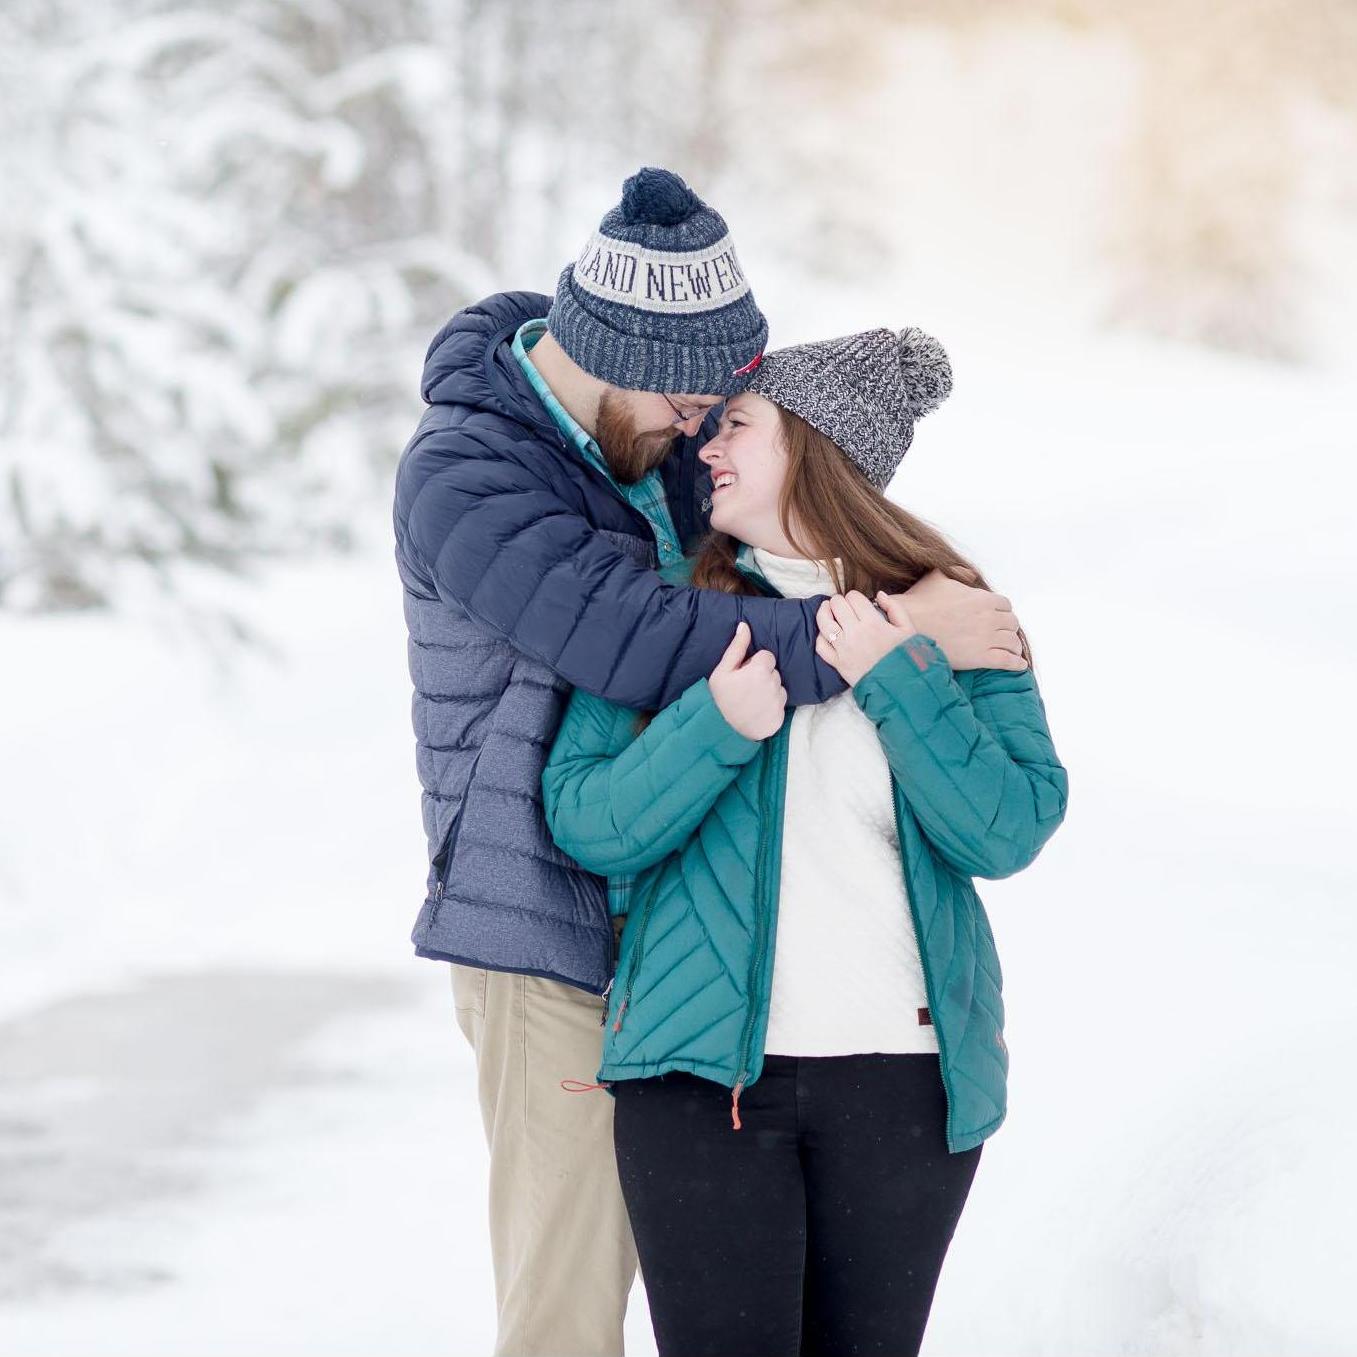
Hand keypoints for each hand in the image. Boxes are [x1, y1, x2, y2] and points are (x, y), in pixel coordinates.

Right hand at [708, 621, 786, 739]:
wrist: (721, 730)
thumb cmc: (720, 698)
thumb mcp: (722, 671)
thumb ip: (736, 647)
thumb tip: (744, 626)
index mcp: (760, 670)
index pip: (768, 656)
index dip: (755, 664)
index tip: (744, 673)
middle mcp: (773, 684)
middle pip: (774, 672)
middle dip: (763, 676)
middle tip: (746, 687)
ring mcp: (778, 702)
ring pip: (779, 688)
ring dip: (769, 691)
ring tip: (752, 700)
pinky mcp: (780, 717)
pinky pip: (780, 705)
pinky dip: (771, 707)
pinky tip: (757, 711)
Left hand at [815, 590, 918, 685]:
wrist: (901, 686)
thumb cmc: (906, 656)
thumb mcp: (908, 629)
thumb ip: (895, 608)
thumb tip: (879, 595)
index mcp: (873, 622)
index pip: (853, 597)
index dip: (854, 596)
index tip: (857, 602)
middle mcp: (855, 633)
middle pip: (836, 605)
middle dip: (838, 601)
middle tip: (842, 605)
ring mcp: (843, 649)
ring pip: (823, 623)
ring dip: (823, 612)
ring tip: (827, 609)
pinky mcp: (838, 664)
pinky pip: (821, 646)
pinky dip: (820, 637)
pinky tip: (826, 633)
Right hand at [887, 569, 1026, 671]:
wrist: (907, 627)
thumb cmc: (919, 602)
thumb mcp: (938, 577)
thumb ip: (958, 572)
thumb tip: (971, 574)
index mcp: (983, 598)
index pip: (1005, 605)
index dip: (1002, 612)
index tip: (998, 618)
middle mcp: (989, 618)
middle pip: (1012, 623)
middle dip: (1008, 628)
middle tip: (1003, 634)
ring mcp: (986, 638)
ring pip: (1012, 642)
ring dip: (1013, 646)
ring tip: (1011, 650)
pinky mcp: (980, 657)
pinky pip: (1007, 661)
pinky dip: (1016, 664)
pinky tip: (1018, 665)